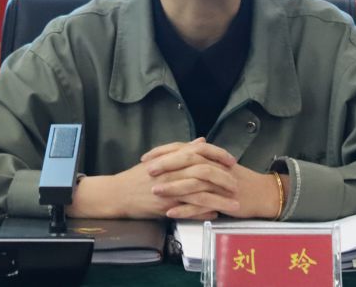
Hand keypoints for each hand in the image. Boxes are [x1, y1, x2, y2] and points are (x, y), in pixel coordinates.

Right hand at [67, 138, 239, 219]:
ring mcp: (169, 188)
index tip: (232, 160)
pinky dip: (204, 212)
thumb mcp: (160, 158)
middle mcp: (172, 171)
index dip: (218, 155)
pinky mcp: (165, 205)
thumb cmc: (138, 177)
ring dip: (220, 200)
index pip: (200, 152)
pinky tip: (216, 215)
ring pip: (200, 193)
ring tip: (235, 206)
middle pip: (204, 172)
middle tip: (238, 185)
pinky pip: (189, 210)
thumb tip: (202, 141)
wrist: (117, 193)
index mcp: (172, 158)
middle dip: (224, 178)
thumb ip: (182, 150)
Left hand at [146, 139, 285, 219]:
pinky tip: (170, 212)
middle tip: (148, 170)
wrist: (261, 193)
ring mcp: (218, 183)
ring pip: (193, 182)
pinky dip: (185, 208)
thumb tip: (178, 151)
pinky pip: (201, 203)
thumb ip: (197, 158)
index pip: (183, 148)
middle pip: (187, 160)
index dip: (163, 151)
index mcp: (209, 156)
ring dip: (173, 186)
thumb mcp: (215, 165)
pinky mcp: (222, 199)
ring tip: (155, 192)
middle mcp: (213, 165)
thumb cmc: (235, 179)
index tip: (146, 157)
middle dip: (166, 164)